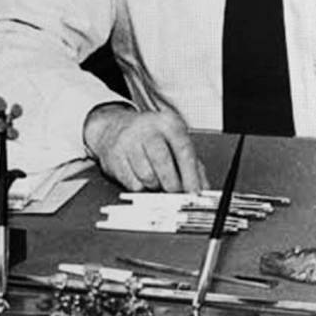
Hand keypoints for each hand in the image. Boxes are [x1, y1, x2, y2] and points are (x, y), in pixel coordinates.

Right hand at [83, 103, 207, 192]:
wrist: (113, 128)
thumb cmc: (150, 137)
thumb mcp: (175, 142)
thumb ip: (193, 164)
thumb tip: (202, 187)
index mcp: (168, 122)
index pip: (183, 149)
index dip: (191, 174)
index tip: (195, 192)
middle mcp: (147, 128)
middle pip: (163, 162)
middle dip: (172, 183)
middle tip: (176, 192)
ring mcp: (128, 141)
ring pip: (147, 176)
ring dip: (155, 185)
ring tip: (156, 178)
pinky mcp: (114, 157)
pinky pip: (132, 183)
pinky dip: (140, 186)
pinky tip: (140, 176)